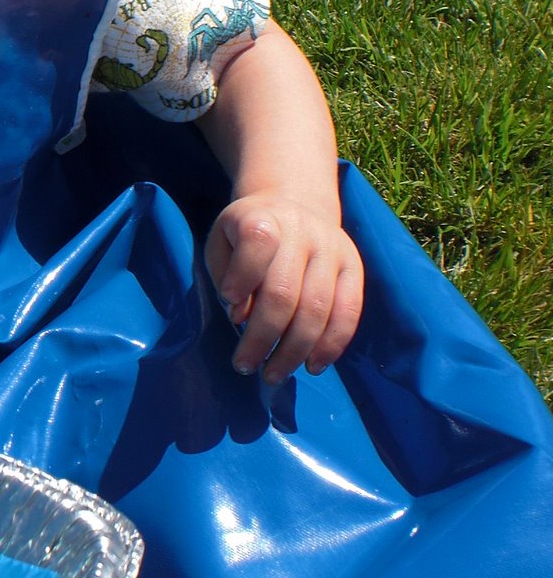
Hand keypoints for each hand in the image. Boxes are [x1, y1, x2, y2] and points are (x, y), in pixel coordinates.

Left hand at [205, 192, 363, 383]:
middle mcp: (302, 231)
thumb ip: (225, 273)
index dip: (241, 279)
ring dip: (294, 350)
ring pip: (317, 309)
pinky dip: (331, 345)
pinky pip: (349, 312)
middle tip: (245, 366)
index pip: (256, 245)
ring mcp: (333, 248)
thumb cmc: (247, 232)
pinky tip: (312, 366)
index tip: (229, 307)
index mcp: (264, 217)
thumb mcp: (223, 240)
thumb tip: (240, 315)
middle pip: (284, 292)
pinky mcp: (354, 266)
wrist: (292, 203)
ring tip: (273, 374)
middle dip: (262, 337)